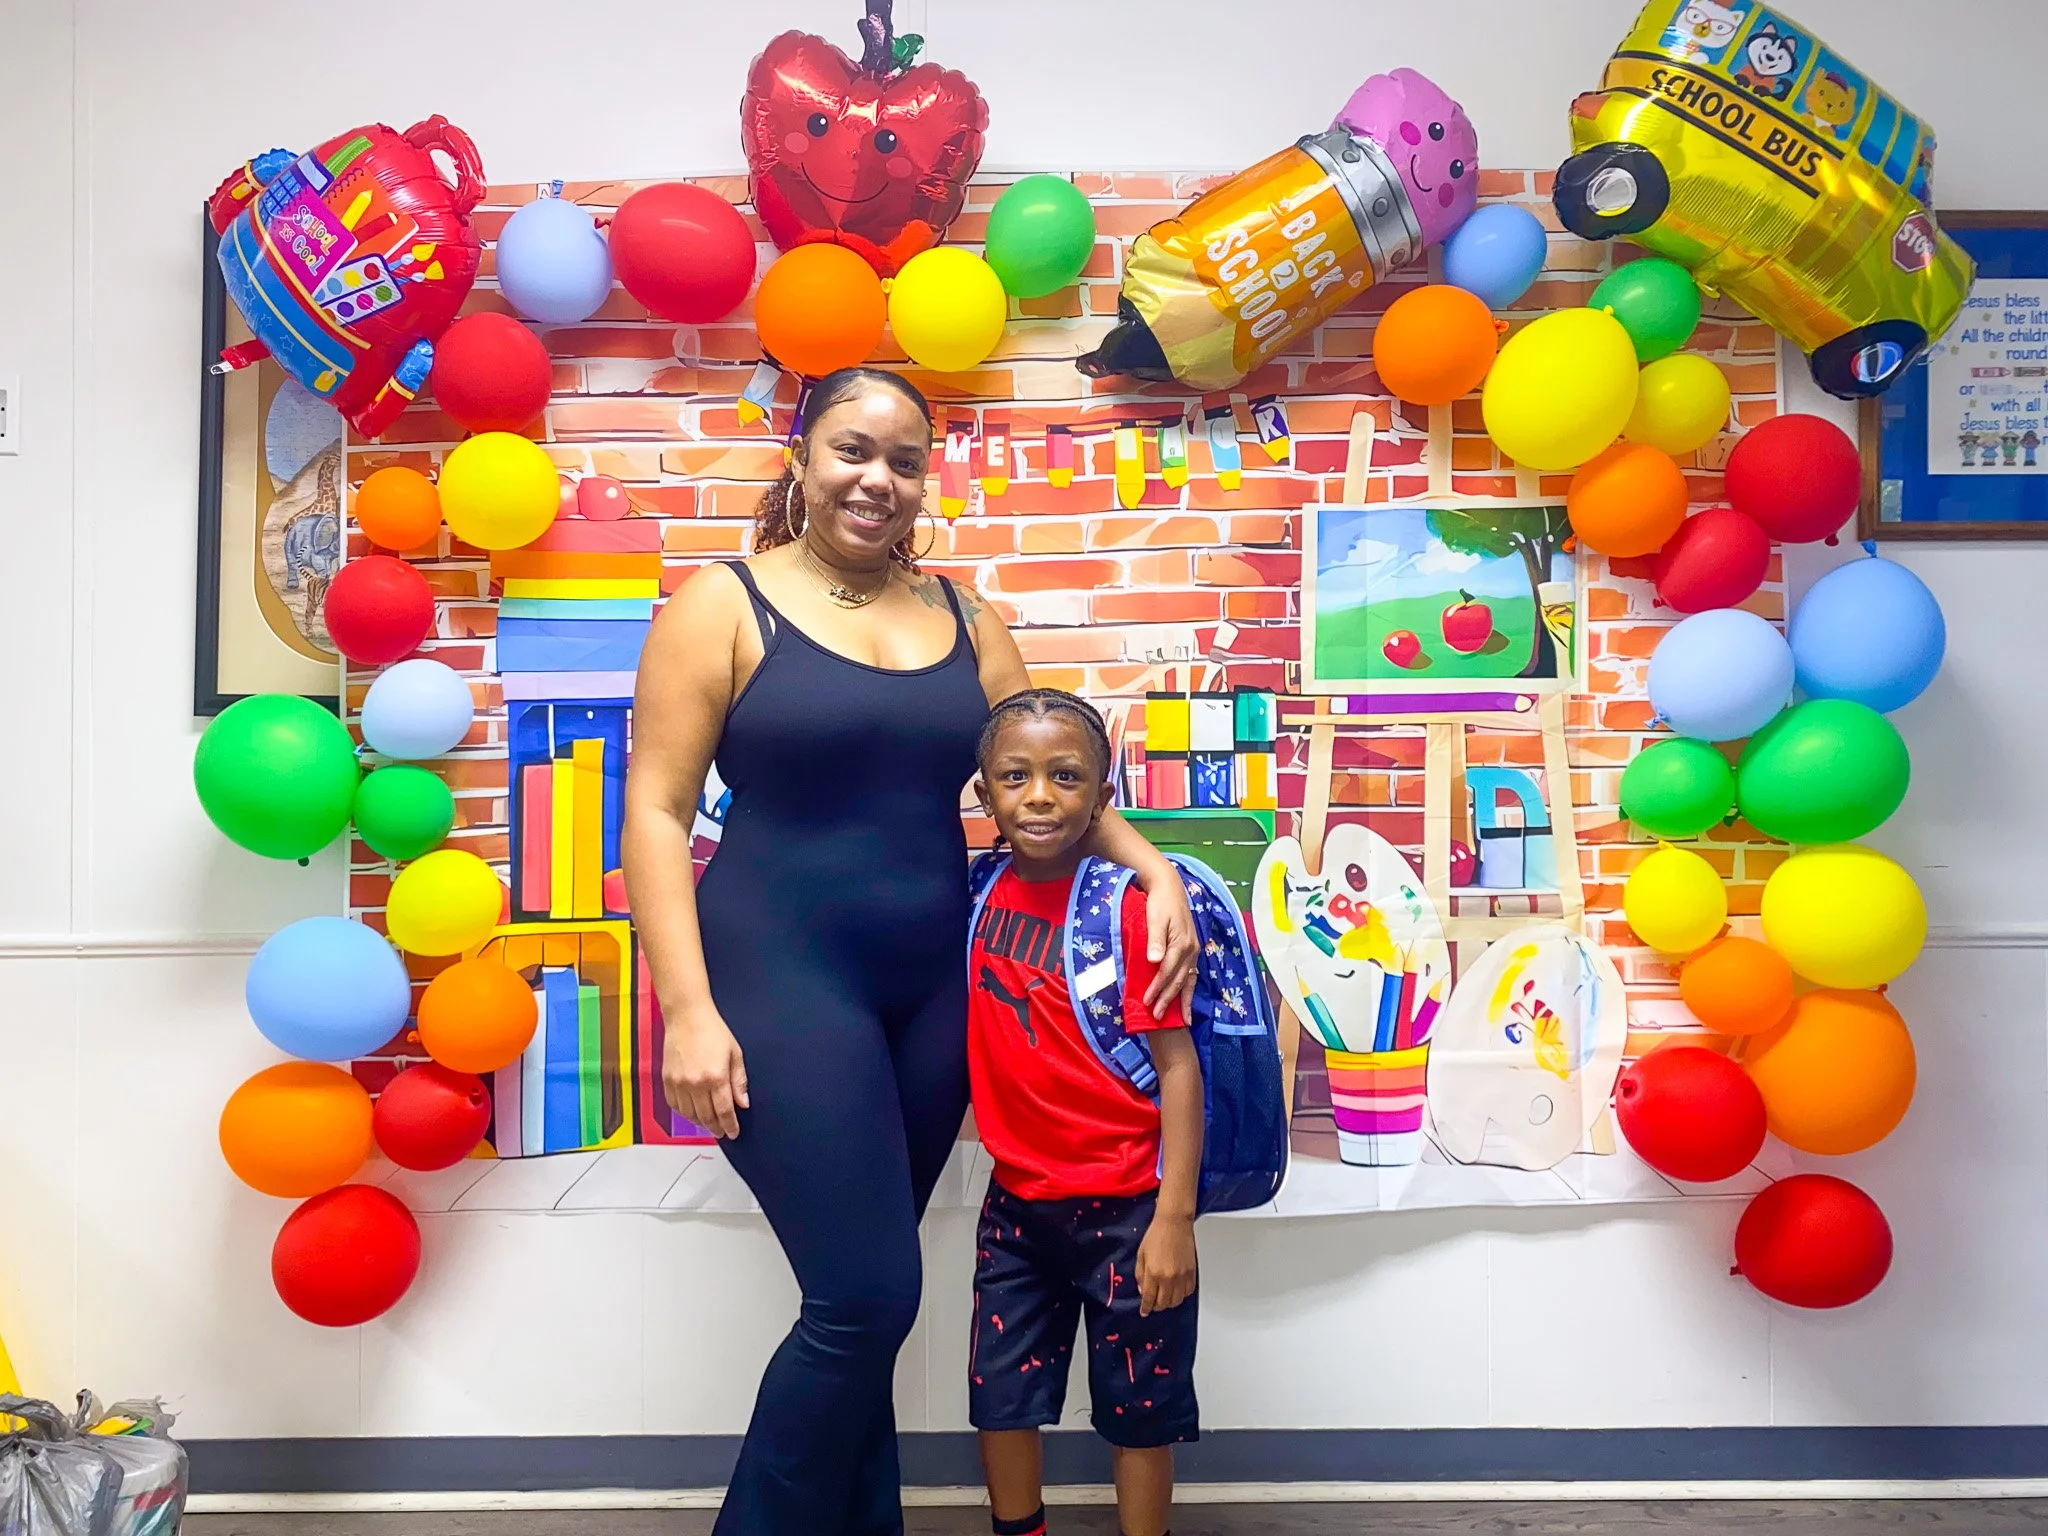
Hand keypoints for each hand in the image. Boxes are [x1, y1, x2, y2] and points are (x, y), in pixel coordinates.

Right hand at [662, 1006, 748, 1138]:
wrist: (686, 1016)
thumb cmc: (712, 1030)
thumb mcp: (735, 1053)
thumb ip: (739, 1081)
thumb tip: (742, 1103)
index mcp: (716, 1076)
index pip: (724, 1111)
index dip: (730, 1125)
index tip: (733, 1132)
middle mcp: (696, 1083)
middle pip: (706, 1117)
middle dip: (716, 1128)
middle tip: (722, 1132)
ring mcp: (679, 1083)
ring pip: (689, 1115)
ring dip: (700, 1123)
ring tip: (709, 1124)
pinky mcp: (667, 1080)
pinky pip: (675, 1106)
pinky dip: (684, 1114)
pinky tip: (693, 1113)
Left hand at [1136, 1211, 1196, 1315]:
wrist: (1174, 1223)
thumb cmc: (1156, 1235)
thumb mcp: (1141, 1255)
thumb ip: (1140, 1275)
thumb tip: (1142, 1290)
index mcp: (1153, 1273)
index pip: (1149, 1298)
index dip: (1146, 1308)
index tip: (1144, 1311)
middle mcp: (1168, 1277)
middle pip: (1163, 1303)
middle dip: (1157, 1306)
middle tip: (1153, 1303)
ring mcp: (1182, 1276)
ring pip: (1176, 1301)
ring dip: (1169, 1302)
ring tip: (1164, 1297)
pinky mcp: (1192, 1272)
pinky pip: (1188, 1292)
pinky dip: (1181, 1295)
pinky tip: (1176, 1290)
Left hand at [1137, 865, 1197, 1019]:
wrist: (1170, 888)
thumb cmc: (1160, 902)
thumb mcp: (1155, 918)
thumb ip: (1155, 940)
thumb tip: (1154, 960)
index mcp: (1181, 943)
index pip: (1167, 972)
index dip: (1157, 988)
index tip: (1147, 1002)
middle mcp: (1191, 950)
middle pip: (1179, 980)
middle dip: (1169, 1000)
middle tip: (1158, 1017)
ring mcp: (1193, 951)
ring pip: (1189, 980)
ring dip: (1183, 1000)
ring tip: (1181, 1019)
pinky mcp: (1192, 950)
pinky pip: (1191, 975)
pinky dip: (1189, 990)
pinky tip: (1186, 1001)